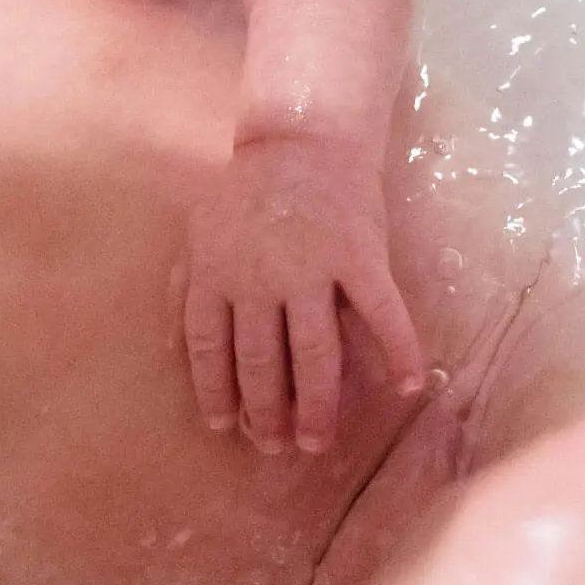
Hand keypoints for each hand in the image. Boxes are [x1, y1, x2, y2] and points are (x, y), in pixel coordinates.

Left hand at [182, 136, 423, 453]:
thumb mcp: (200, 232)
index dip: (216, 390)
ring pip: (315, 353)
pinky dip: (400, 353)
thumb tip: (175, 346)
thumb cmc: (248, 191)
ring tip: (318, 442)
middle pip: (262, 361)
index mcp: (215, 271)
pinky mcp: (360, 256)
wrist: (303, 137)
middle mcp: (259, 277)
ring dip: (318, 405)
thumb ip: (189, 285)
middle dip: (267, 412)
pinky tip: (409, 387)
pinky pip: (382, 315)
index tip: (224, 426)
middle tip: (274, 447)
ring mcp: (312, 268)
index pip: (211, 347)